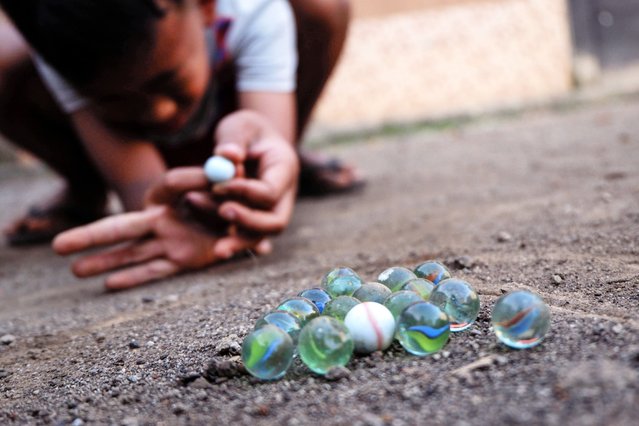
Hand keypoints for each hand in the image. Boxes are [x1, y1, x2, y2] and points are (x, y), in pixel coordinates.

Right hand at [52, 168, 270, 289]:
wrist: (240, 220)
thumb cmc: (229, 198)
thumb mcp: (226, 183)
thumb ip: (218, 176)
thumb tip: (218, 170)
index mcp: (172, 195)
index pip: (168, 186)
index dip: (185, 181)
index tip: (179, 185)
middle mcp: (162, 219)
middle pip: (123, 227)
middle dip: (91, 236)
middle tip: (57, 246)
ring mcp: (170, 241)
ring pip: (132, 253)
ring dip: (106, 262)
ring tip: (75, 271)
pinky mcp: (183, 259)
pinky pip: (156, 269)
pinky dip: (135, 277)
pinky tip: (109, 284)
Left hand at [208, 110, 298, 236]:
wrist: (250, 142)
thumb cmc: (246, 131)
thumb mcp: (241, 125)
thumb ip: (234, 139)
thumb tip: (227, 156)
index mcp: (285, 168)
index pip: (270, 190)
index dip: (246, 191)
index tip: (217, 185)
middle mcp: (283, 195)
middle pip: (275, 222)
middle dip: (249, 224)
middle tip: (223, 214)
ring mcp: (270, 211)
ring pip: (261, 236)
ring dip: (238, 241)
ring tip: (215, 246)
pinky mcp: (254, 220)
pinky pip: (246, 237)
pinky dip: (232, 242)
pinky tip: (218, 249)